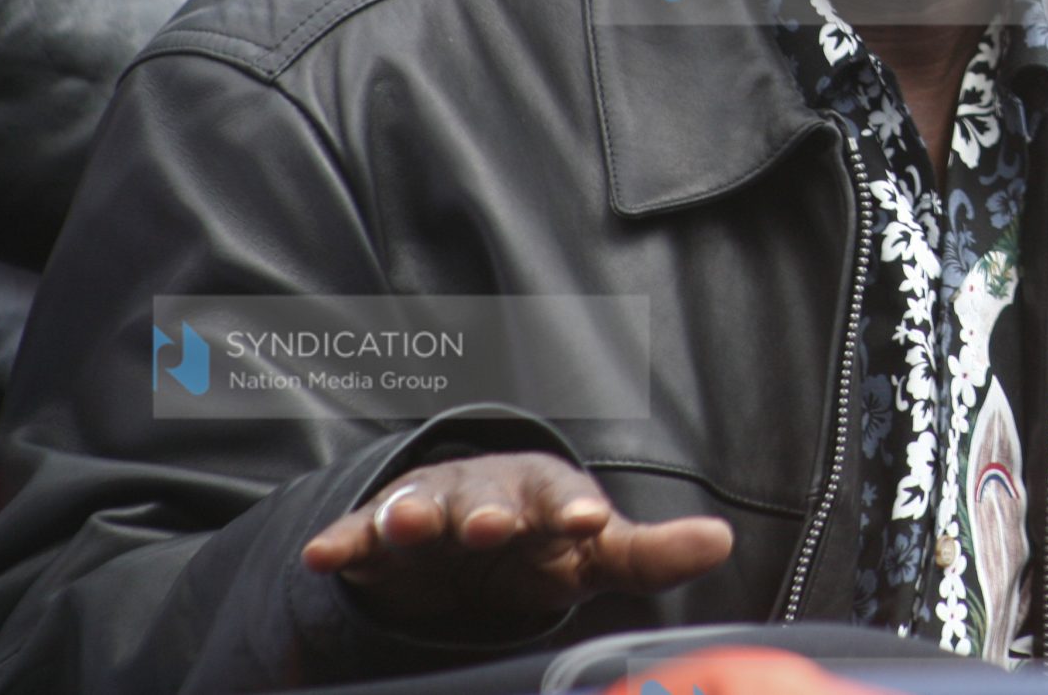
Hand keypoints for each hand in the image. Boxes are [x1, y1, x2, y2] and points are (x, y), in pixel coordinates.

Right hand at [301, 452, 732, 627]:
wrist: (468, 531)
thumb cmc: (542, 540)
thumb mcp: (593, 554)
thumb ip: (651, 553)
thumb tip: (723, 541)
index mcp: (545, 495)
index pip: (564, 498)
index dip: (574, 509)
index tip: (589, 522)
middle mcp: (487, 493)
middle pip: (488, 499)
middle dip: (489, 512)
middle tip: (491, 527)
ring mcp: (431, 509)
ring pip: (422, 506)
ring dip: (415, 514)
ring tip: (410, 527)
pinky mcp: (381, 537)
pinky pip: (361, 535)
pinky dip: (345, 541)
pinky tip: (324, 554)